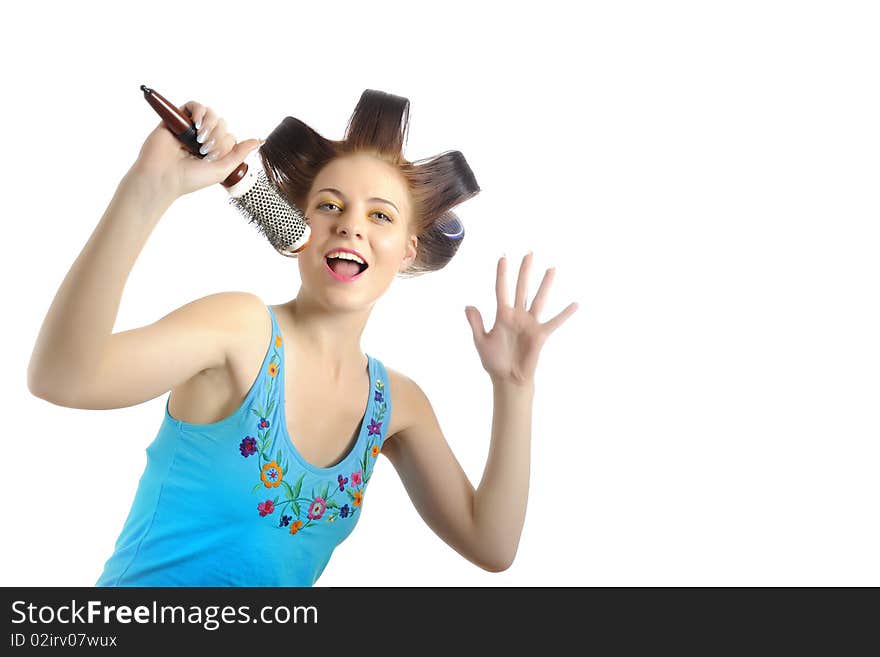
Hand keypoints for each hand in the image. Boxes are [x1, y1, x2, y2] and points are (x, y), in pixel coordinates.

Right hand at [128, 100, 261, 201]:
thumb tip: (259, 140)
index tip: (215, 157)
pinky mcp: (177, 120)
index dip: (226, 145)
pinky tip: (198, 124)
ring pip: (211, 114)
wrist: (163, 177)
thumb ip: (240, 154)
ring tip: (201, 139)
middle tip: (206, 150)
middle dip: (218, 137)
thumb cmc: (190, 179)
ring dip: (211, 125)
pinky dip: (200, 111)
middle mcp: (202, 139)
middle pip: (222, 125)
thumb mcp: (222, 169)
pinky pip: (194, 105)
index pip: (229, 137)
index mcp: (212, 152)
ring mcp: (190, 129)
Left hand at [465, 252, 577, 385]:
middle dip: (524, 271)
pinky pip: (554, 322)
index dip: (502, 274)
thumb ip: (476, 323)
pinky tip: (575, 304)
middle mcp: (517, 316)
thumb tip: (468, 305)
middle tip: (529, 253)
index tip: (503, 257)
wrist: (508, 379)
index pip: (501, 290)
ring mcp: (530, 324)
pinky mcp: (540, 335)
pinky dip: (564, 314)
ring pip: (539, 299)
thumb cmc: (494, 361)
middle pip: (521, 288)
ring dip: (545, 285)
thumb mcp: (481, 341)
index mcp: (502, 315)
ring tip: (551, 269)